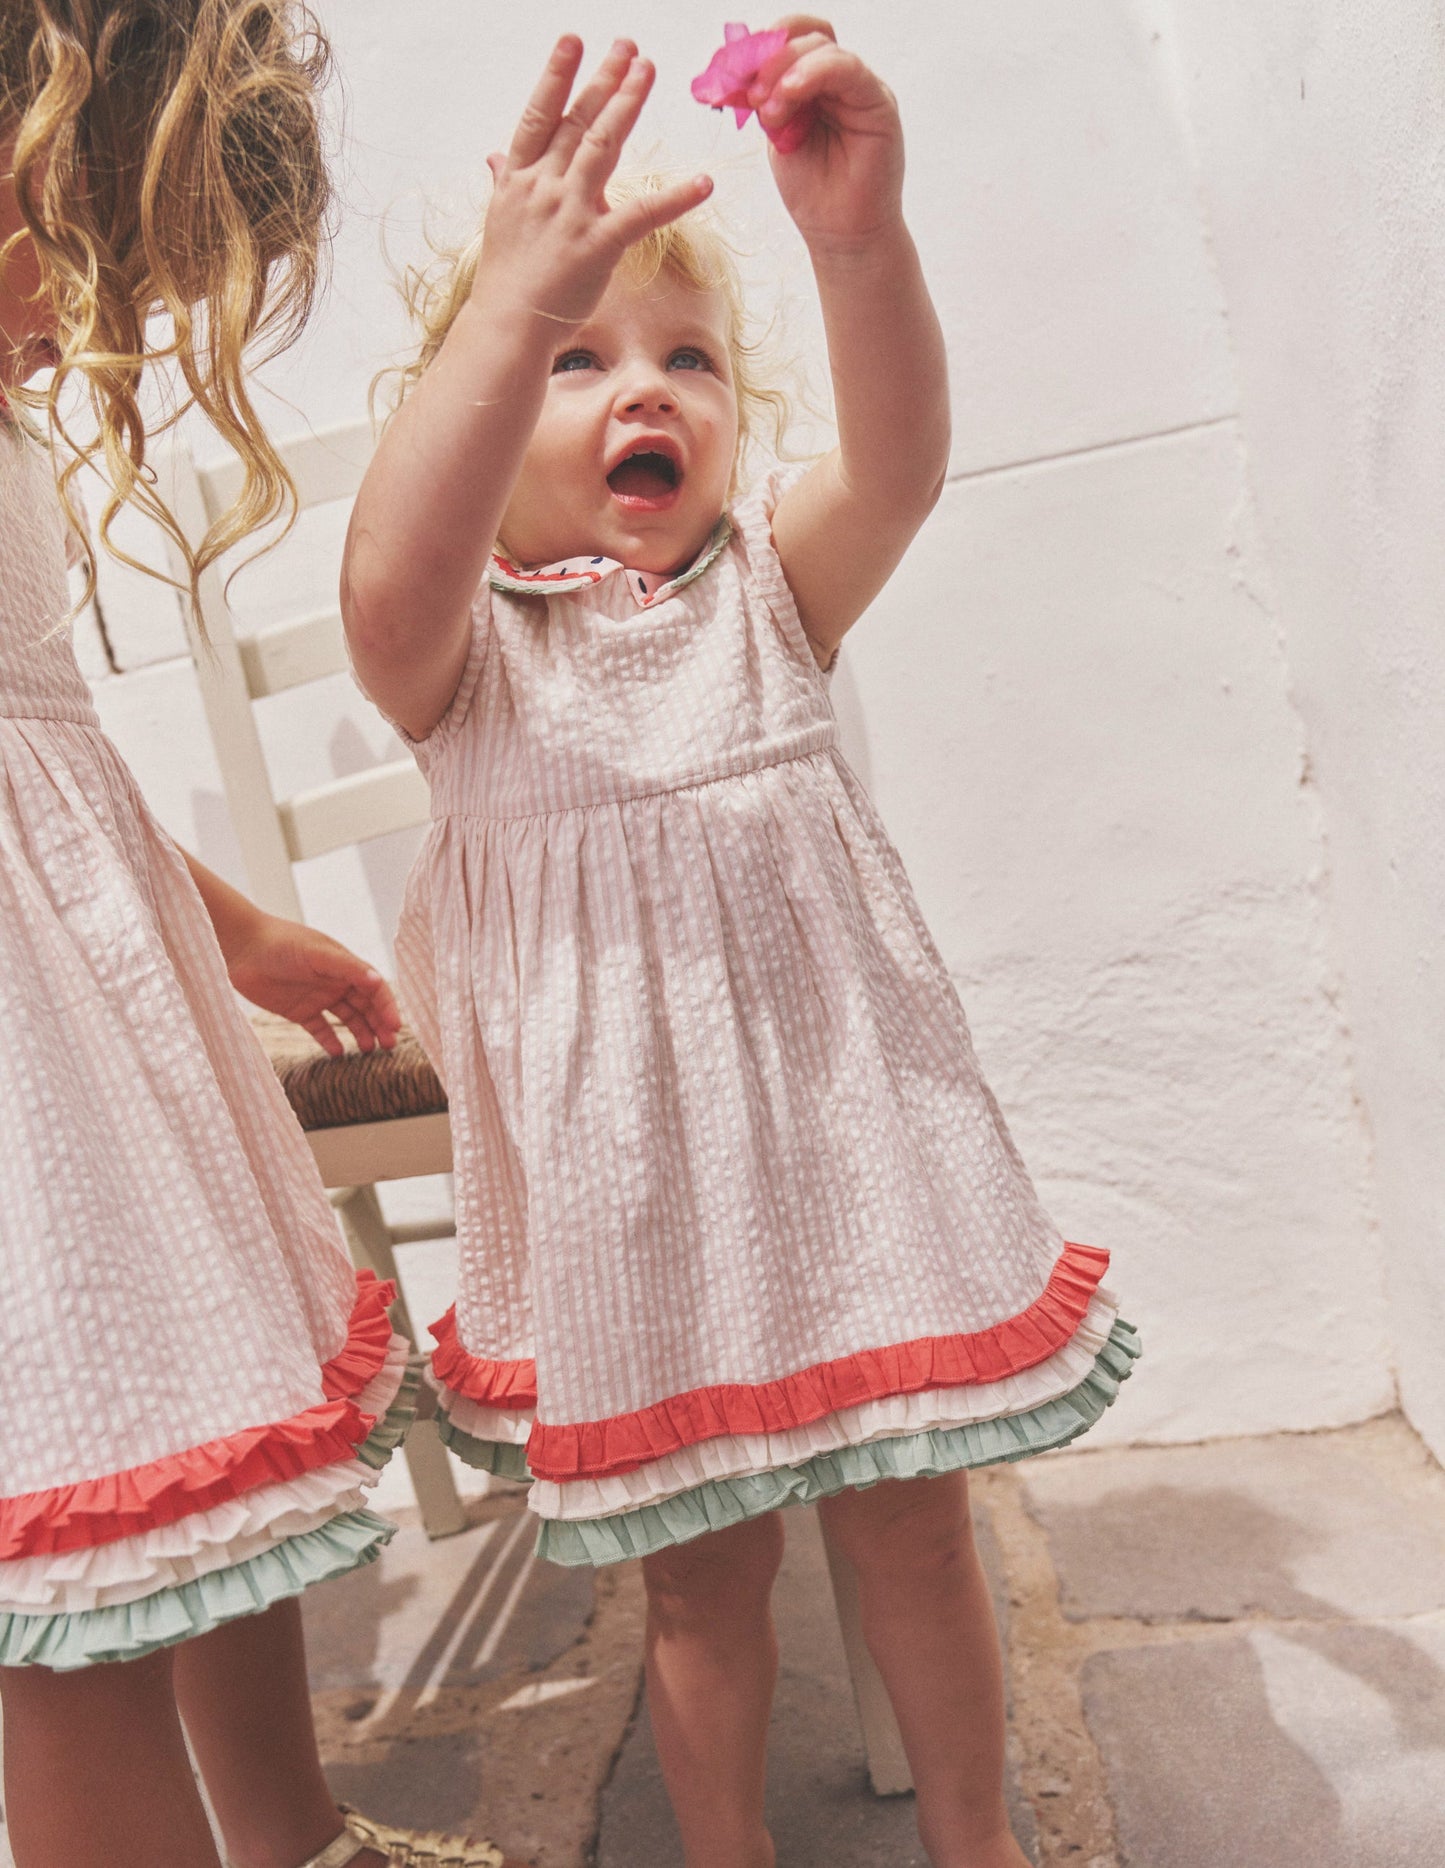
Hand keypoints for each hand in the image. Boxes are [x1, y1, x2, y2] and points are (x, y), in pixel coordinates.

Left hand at [226, 916, 400, 1056]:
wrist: (240, 946)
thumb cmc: (281, 943)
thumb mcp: (318, 954)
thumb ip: (348, 968)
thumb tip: (378, 980)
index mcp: (344, 965)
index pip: (374, 988)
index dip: (387, 1007)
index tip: (395, 1027)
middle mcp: (335, 981)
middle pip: (365, 1006)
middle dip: (379, 1024)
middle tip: (389, 1046)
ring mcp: (317, 996)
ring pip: (347, 1018)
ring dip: (361, 1033)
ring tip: (370, 1051)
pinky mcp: (298, 1010)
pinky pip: (320, 1029)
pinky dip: (330, 1041)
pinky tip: (339, 1053)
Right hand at [476, 36, 713, 329]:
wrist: (508, 325)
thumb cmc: (507, 278)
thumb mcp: (500, 220)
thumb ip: (505, 182)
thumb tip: (494, 157)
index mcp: (520, 179)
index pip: (539, 116)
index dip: (556, 76)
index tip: (573, 41)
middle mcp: (544, 187)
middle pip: (577, 122)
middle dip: (604, 80)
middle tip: (629, 47)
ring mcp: (570, 214)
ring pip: (602, 147)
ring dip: (626, 105)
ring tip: (647, 70)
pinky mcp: (598, 245)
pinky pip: (643, 216)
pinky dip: (676, 199)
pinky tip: (704, 183)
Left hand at [748, 19, 905, 254]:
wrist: (841, 235)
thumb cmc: (813, 191)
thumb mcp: (779, 137)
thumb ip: (770, 101)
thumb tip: (744, 71)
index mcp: (816, 84)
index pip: (793, 40)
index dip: (763, 45)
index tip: (734, 69)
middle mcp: (841, 80)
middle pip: (807, 38)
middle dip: (770, 59)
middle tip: (750, 93)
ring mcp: (861, 89)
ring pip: (824, 48)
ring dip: (786, 70)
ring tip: (768, 109)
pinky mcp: (879, 103)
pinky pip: (847, 69)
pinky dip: (814, 73)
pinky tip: (789, 93)